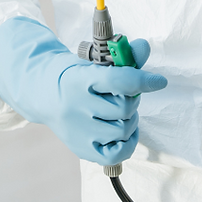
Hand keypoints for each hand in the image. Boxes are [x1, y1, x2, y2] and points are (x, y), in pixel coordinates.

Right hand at [0, 16, 166, 164]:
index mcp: (78, 80)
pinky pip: (118, 154)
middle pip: (124, 107)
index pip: (118, 81)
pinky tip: (124, 130)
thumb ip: (121, 57)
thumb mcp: (92, 61)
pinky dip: (128, 142)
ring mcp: (79, 131)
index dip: (143, 80)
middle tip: (127, 93)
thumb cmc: (71, 74)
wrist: (41, 93)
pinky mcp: (82, 149)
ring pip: (124, 129)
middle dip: (133, 99)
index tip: (159, 81)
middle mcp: (76, 107)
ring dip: (131, 118)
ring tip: (122, 110)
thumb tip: (144, 47)